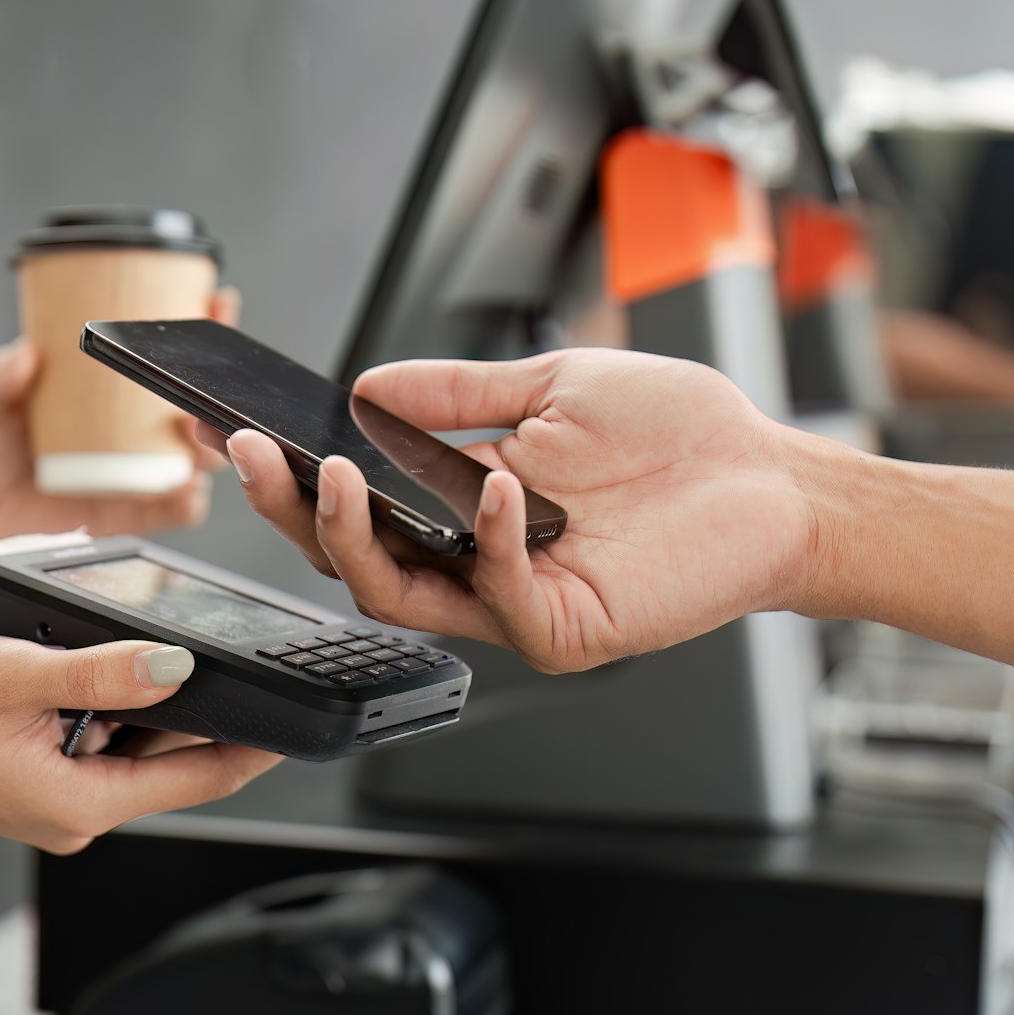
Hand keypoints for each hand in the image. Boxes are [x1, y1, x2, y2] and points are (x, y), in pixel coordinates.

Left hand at [0, 288, 242, 562]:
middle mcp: (133, 427)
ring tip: (193, 438)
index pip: (163, 350)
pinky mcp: (135, 513)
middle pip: (196, 402)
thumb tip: (23, 356)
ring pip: (198, 455)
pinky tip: (182, 490)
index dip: (199, 324)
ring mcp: (140, 471)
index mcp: (107, 388)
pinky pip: (177, 508)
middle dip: (217, 390)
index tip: (216, 303)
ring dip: (209, 445)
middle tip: (203, 386)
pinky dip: (187, 499)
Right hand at [0, 635, 277, 851]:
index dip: (258, 744)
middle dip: (210, 714)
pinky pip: (102, 746)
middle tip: (246, 659)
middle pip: (177, 764)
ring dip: (156, 707)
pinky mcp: (42, 782)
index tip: (304, 715)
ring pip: (140, 751)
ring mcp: (60, 801)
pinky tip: (107, 670)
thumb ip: (100, 673)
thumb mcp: (13, 674)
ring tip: (167, 655)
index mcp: (79, 804)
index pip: (201, 778)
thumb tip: (177, 667)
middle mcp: (78, 814)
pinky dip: (116, 710)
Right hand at [223, 348, 825, 672]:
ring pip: (400, 596)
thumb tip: (368, 384)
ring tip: (336, 472)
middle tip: (253, 458)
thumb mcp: (552, 387)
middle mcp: (476, 563)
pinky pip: (501, 600)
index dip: (289, 479)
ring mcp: (516, 602)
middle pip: (351, 561)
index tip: (239, 434)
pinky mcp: (567, 630)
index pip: (355, 506)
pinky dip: (488, 542)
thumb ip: (458, 394)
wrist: (774, 477)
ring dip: (354, 537)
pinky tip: (496, 487)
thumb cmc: (679, 437)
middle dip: (290, 511)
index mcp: (461, 508)